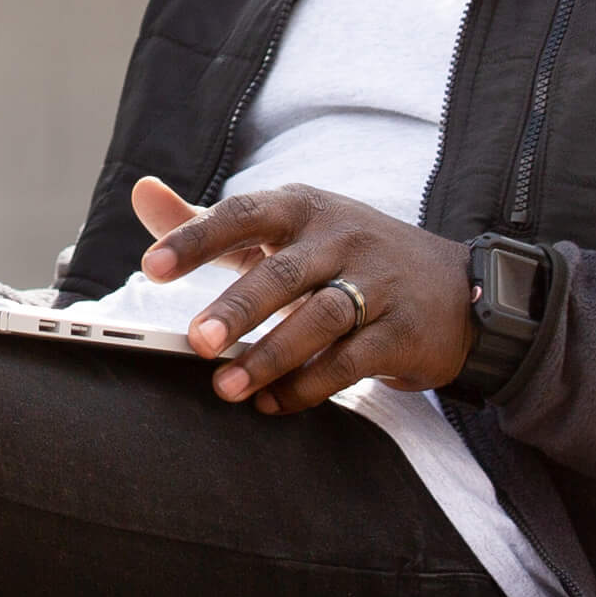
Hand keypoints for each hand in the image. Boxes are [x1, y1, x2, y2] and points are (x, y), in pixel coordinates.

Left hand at [131, 177, 473, 414]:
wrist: (455, 288)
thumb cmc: (345, 254)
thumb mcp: (284, 229)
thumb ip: (210, 222)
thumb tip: (140, 193)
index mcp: (303, 208)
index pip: (244, 214)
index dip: (197, 239)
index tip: (151, 266)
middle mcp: (341, 237)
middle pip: (285, 272)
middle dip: (238, 308)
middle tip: (199, 341)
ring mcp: (377, 283)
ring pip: (320, 318)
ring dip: (270, 356)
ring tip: (228, 388)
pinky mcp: (403, 331)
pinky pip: (352, 360)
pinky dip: (309, 385)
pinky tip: (272, 402)